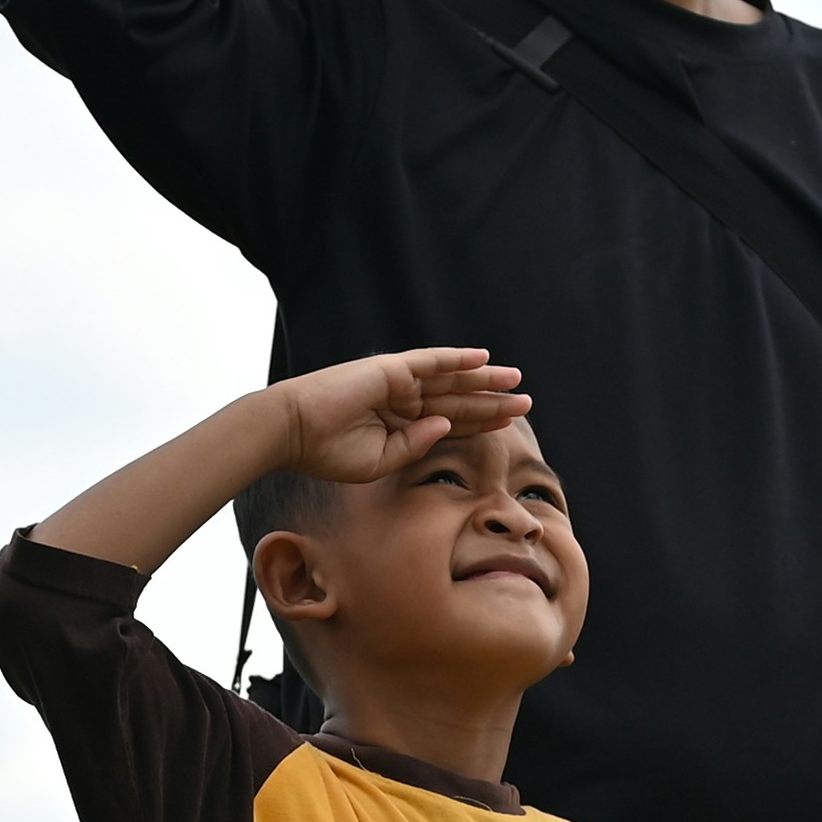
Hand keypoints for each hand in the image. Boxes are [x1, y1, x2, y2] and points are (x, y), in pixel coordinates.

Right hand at [268, 346, 523, 495]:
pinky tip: (483, 358)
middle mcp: (403, 399)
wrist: (294, 432)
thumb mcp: (380, 462)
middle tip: (527, 402)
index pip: (450, 421)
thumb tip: (447, 425)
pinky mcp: (391, 369)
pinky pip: (432, 360)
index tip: (509, 424)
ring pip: (452, 379)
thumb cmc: (327, 453)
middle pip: (458, 399)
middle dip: (492, 401)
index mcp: (401, 424)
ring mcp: (398, 382)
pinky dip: (457, 358)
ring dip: (485, 379)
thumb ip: (415, 446)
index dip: (480, 422)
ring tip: (516, 381)